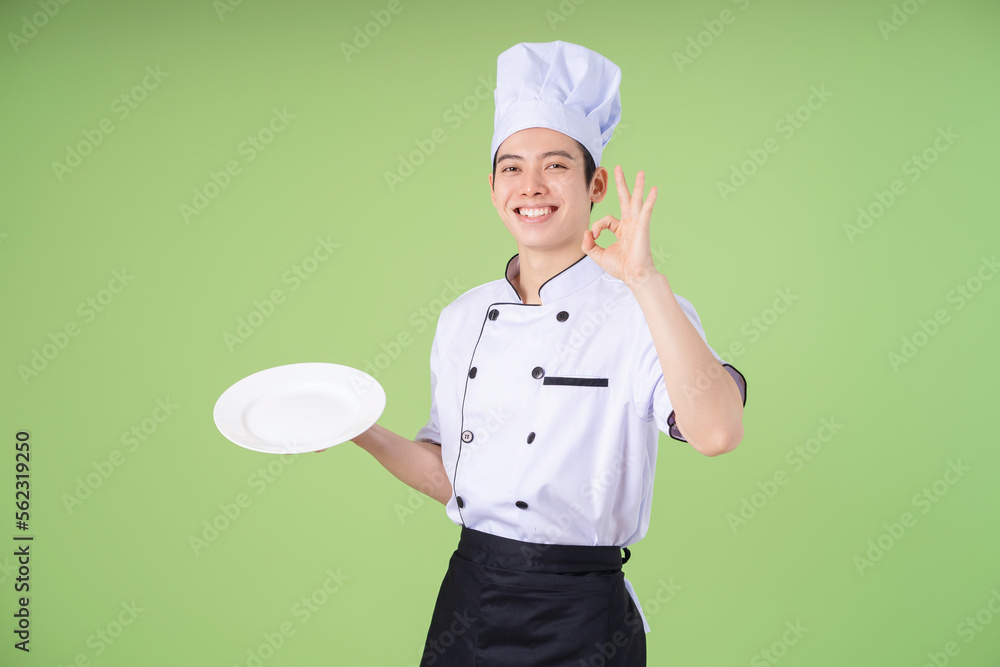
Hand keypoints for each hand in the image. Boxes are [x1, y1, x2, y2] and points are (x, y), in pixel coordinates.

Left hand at [582, 165, 658, 287]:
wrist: (634, 275)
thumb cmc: (621, 267)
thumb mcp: (598, 255)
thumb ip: (588, 244)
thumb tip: (585, 232)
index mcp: (621, 230)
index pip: (606, 220)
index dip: (596, 226)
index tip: (593, 236)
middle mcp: (630, 224)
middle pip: (625, 199)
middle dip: (621, 184)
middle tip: (618, 168)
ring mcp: (637, 224)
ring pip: (636, 200)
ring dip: (638, 186)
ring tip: (641, 173)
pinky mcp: (642, 226)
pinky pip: (646, 210)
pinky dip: (650, 199)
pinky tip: (653, 189)